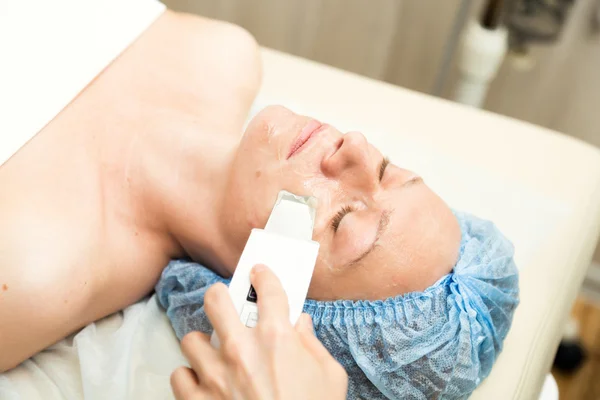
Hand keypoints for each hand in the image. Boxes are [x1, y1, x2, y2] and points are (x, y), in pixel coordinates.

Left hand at [170, 264, 347, 399]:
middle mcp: (241, 350)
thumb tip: (300, 324)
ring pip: (192, 340)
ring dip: (204, 345)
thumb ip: (312, 344)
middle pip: (215, 300)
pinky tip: (204, 383)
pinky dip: (190, 378)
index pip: (268, 289)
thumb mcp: (330, 377)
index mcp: (277, 339)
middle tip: (226, 302)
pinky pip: (179, 376)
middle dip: (221, 295)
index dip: (263, 275)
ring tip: (216, 353)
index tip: (259, 273)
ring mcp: (215, 376)